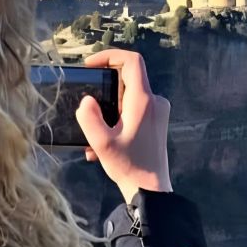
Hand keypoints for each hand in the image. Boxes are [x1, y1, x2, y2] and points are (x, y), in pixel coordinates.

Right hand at [75, 49, 172, 203]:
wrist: (151, 190)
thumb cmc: (128, 167)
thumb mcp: (101, 143)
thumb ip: (88, 117)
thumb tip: (87, 100)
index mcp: (143, 101)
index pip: (131, 61)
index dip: (109, 56)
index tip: (91, 66)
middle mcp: (155, 102)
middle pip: (127, 79)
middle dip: (103, 91)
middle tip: (88, 107)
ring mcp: (158, 113)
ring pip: (127, 98)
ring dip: (108, 111)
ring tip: (94, 134)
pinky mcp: (157, 123)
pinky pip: (133, 111)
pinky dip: (117, 120)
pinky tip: (103, 143)